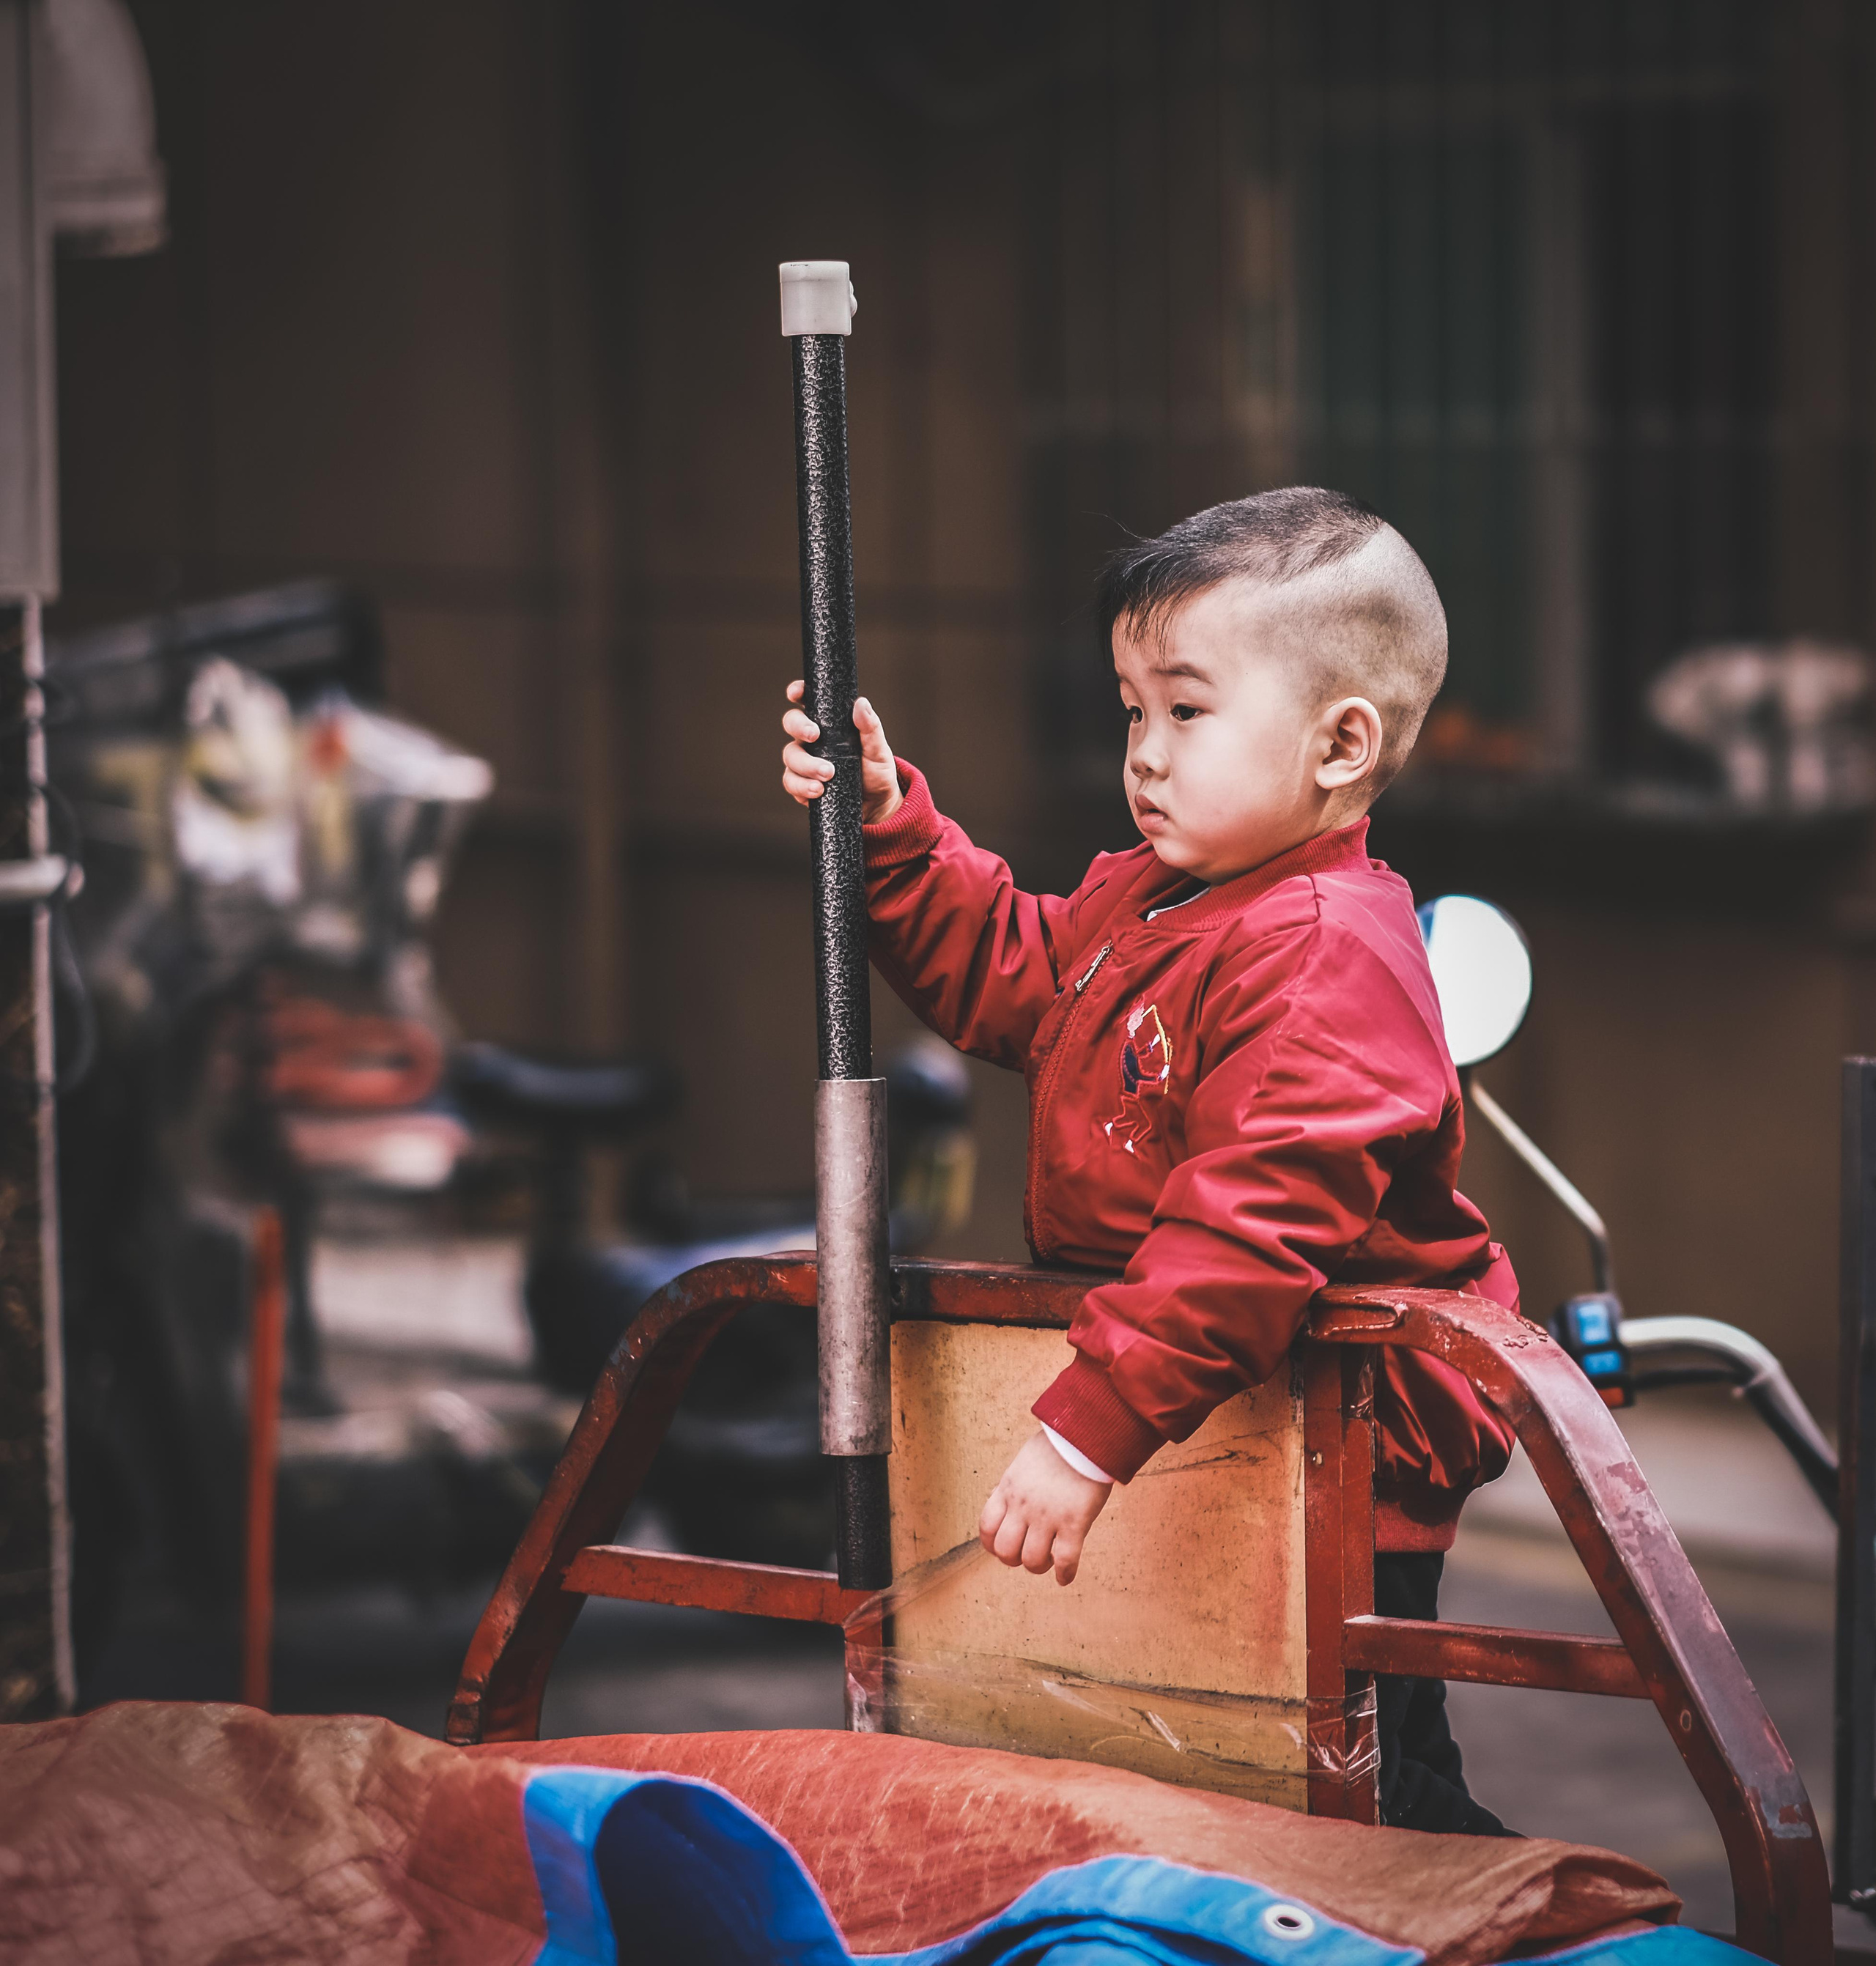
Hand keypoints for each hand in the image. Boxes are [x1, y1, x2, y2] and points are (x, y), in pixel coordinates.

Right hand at [781, 682, 902, 825]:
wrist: (877, 805)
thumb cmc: (876, 771)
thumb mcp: (879, 749)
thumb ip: (870, 728)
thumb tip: (861, 703)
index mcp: (830, 723)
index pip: (808, 701)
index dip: (798, 692)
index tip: (795, 693)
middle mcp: (812, 740)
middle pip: (791, 723)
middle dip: (798, 726)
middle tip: (815, 736)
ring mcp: (804, 762)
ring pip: (790, 756)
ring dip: (806, 765)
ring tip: (827, 775)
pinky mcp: (802, 785)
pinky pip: (791, 782)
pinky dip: (802, 787)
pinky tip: (818, 791)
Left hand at [978, 1430, 1111, 1586]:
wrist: (1085, 1433)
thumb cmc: (1059, 1445)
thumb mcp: (1024, 1462)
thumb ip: (1016, 1485)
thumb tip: (1012, 1500)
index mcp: (1008, 1488)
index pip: (987, 1528)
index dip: (993, 1544)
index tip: (1003, 1547)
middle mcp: (1023, 1505)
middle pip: (1005, 1551)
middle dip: (1015, 1559)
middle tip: (1028, 1554)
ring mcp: (1047, 1516)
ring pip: (1032, 1561)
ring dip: (1040, 1566)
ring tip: (1049, 1560)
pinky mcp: (1074, 1523)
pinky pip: (1065, 1560)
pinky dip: (1064, 1574)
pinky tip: (1064, 1577)